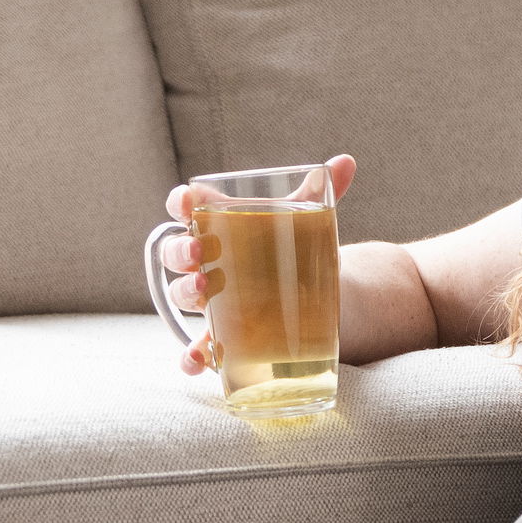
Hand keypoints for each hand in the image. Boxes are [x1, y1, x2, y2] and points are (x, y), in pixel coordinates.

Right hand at [156, 153, 357, 375]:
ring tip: (203, 290)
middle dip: (179, 250)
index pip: (185, 209)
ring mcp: (212, 301)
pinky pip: (198, 350)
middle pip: (175, 254)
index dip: (178, 203)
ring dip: (184, 292)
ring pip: (181, 295)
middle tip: (200, 250)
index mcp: (218, 226)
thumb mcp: (306, 221)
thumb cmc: (294, 249)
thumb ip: (320, 194)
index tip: (186, 200)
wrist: (315, 295)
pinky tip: (197, 361)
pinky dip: (193, 357)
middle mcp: (206, 263)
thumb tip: (346, 161)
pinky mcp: (224, 336)